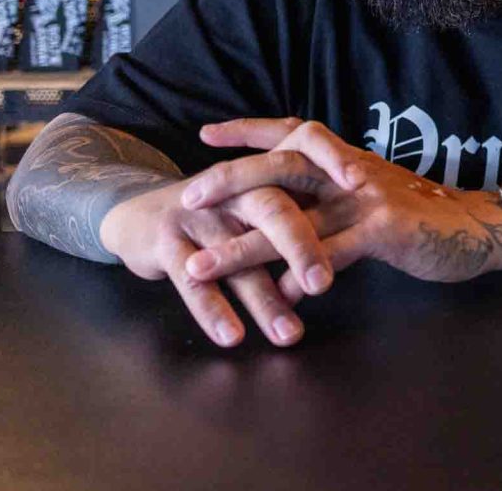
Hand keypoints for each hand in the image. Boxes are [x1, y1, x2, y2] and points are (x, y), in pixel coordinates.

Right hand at [99, 169, 335, 348]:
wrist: (137, 215)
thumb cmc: (215, 218)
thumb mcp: (255, 211)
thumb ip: (297, 222)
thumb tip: (351, 250)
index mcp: (264, 177)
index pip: (305, 164)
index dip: (334, 166)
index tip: (365, 190)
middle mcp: (235, 191)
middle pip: (275, 211)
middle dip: (301, 248)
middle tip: (324, 284)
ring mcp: (199, 215)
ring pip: (237, 257)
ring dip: (264, 299)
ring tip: (289, 335)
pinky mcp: (166, 242)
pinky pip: (192, 281)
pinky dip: (213, 310)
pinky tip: (232, 336)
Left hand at [181, 119, 501, 299]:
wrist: (482, 227)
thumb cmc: (427, 221)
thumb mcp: (373, 207)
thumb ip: (330, 222)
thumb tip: (285, 260)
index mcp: (348, 162)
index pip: (293, 134)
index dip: (250, 130)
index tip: (206, 133)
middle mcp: (352, 172)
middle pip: (283, 164)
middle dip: (232, 179)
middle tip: (189, 198)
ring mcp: (368, 198)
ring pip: (294, 216)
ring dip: (244, 244)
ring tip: (203, 266)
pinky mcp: (386, 229)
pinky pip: (333, 252)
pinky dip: (302, 275)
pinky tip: (279, 297)